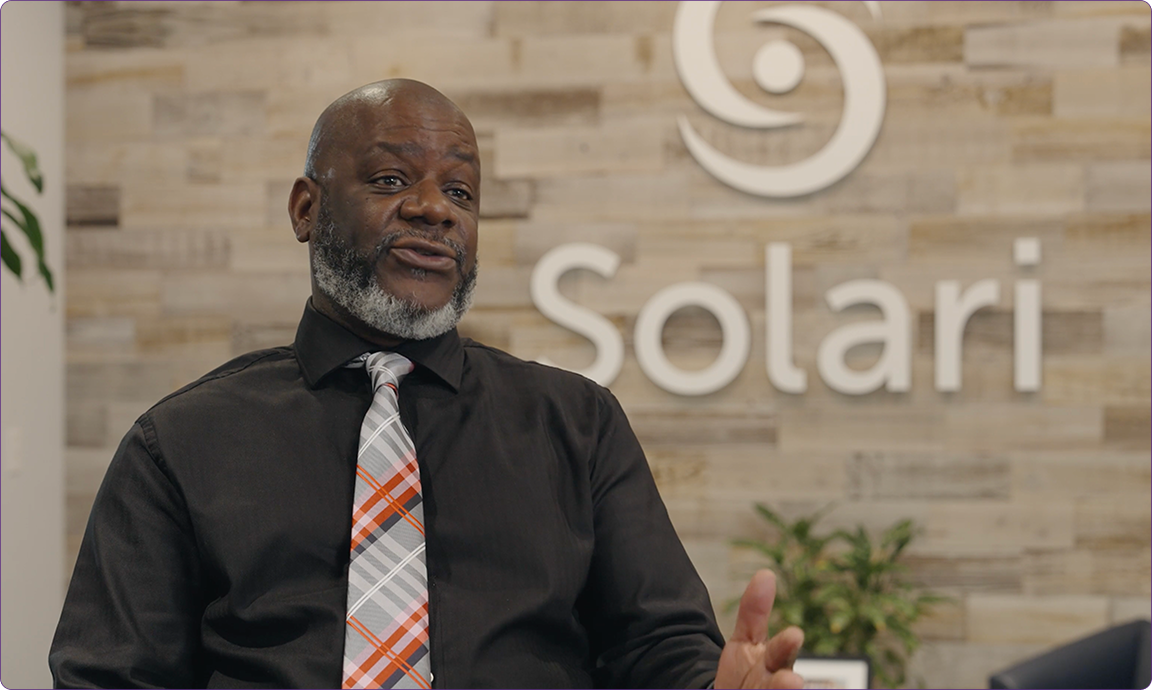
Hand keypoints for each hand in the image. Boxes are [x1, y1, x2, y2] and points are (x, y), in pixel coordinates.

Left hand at [714, 570, 804, 688]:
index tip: (794, 634)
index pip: (780, 650)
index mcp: (774, 661)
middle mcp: (777, 681)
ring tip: (790, 684)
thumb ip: (754, 612)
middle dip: (785, 683)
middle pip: (782, 682)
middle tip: (792, 680)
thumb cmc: (745, 673)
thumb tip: (766, 574)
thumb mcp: (745, 642)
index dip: (787, 644)